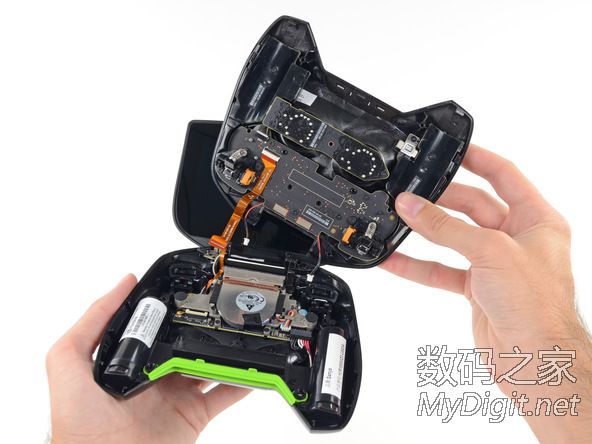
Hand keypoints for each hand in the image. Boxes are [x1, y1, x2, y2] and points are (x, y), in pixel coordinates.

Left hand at [46, 274, 249, 443]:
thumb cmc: (79, 429)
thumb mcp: (67, 366)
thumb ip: (91, 323)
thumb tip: (122, 284)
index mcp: (130, 362)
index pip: (155, 328)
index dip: (170, 310)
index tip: (187, 291)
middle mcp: (155, 376)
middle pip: (187, 343)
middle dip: (203, 327)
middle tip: (221, 309)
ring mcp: (176, 396)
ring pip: (211, 365)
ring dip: (227, 350)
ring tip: (241, 332)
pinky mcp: (194, 417)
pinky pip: (225, 395)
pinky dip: (244, 382)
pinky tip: (255, 367)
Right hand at [381, 144, 591, 441]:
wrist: (536, 360)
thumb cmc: (538, 307)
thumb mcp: (491, 253)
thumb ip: (447, 228)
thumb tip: (413, 206)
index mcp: (536, 221)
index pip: (504, 175)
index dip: (478, 158)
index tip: (449, 149)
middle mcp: (517, 239)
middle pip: (472, 206)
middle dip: (441, 199)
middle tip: (411, 191)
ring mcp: (494, 264)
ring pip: (453, 238)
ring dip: (425, 230)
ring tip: (397, 219)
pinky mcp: (476, 288)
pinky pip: (441, 269)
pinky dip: (417, 265)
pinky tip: (394, 259)